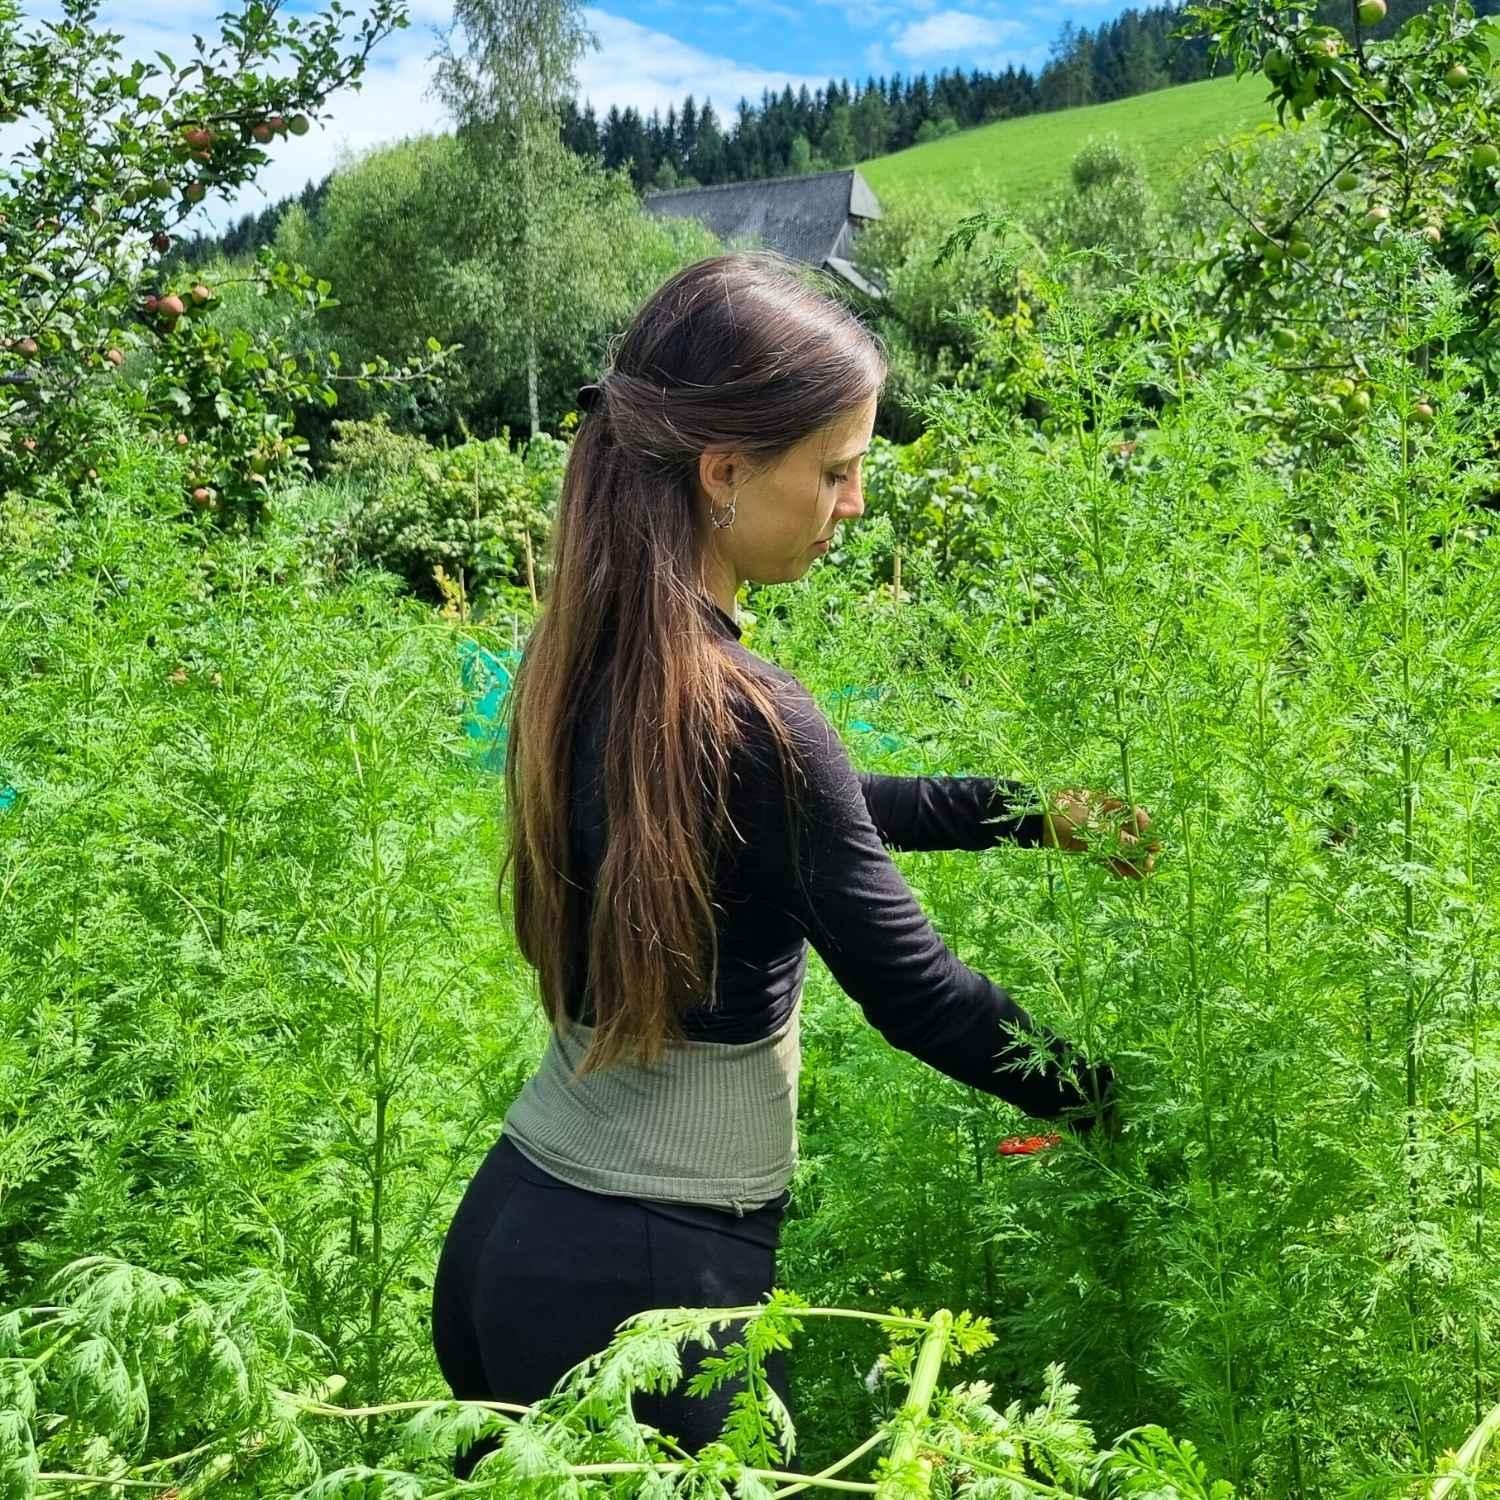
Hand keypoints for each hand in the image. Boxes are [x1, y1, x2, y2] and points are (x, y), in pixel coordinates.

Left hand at [1044, 788, 1158, 879]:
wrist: (1032, 820)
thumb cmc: (1062, 813)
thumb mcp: (1092, 825)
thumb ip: (1117, 838)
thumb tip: (1141, 849)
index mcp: (1111, 804)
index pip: (1138, 817)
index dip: (1148, 834)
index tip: (1154, 851)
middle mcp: (1107, 817)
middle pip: (1131, 835)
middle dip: (1140, 852)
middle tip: (1146, 869)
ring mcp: (1097, 831)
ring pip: (1119, 847)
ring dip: (1128, 861)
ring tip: (1136, 877)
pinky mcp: (1086, 844)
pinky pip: (1105, 854)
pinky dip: (1113, 863)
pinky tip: (1121, 875)